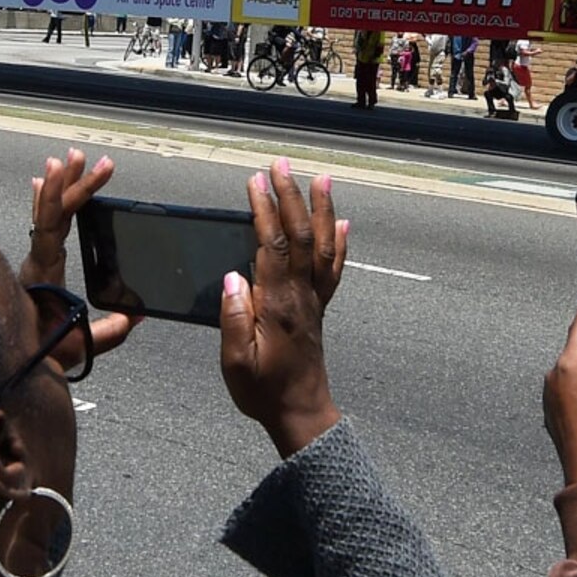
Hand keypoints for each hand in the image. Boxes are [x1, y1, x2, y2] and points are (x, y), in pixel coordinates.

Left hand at [24, 148, 139, 355]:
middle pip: (52, 213)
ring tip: (66, 158)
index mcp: (43, 273)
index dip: (64, 196)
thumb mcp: (78, 347)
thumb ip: (107, 332)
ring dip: (58, 187)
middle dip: (71, 183)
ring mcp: (33, 263)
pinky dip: (44, 204)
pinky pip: (40, 227)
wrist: (10, 368)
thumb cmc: (41, 355)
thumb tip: (135, 315)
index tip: (76, 171)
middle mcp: (35, 262)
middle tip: (87, 157)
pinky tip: (42, 184)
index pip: (53, 226)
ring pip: (45, 216)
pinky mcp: (36, 267)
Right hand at [218, 160, 345, 455]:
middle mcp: (302, 296)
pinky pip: (334, 269)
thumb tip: (233, 276)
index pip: (271, 246)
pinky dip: (340, 243)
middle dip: (291, 196)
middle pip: (299, 236)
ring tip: (321, 178)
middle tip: (281, 163)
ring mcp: (315, 300)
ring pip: (322, 246)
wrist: (301, 413)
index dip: (265, 211)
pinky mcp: (320, 308)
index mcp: (277, 305)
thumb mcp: (235, 362)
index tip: (255, 181)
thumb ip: (233, 319)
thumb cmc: (263, 391)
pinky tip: (343, 224)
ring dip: (322, 209)